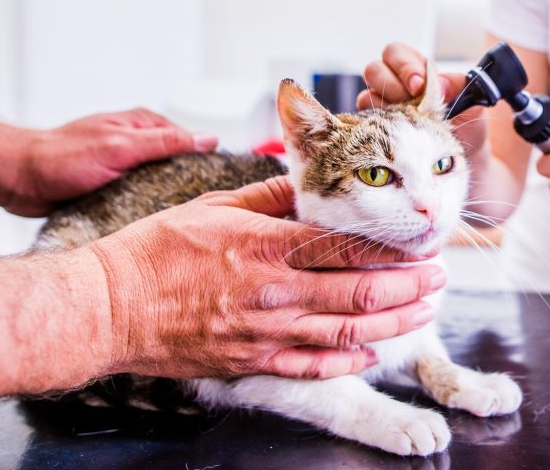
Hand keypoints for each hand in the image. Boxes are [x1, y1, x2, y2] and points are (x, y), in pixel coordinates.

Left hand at [9, 109, 217, 215]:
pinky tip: (150, 222)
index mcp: (144, 126)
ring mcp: (126, 167)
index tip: (220, 183)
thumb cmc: (61, 157)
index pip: (190, 142)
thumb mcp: (120, 147)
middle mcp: (138, 144)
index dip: (206, 162)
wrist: (20, 179)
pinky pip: (140, 199)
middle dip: (187, 185)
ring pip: (160, 185)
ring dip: (164, 200)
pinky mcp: (115, 188)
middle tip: (197, 208)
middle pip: (178, 166)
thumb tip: (208, 139)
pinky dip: (145, 209)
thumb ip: (164, 143)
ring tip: (175, 218)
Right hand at [90, 176, 444, 380]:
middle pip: (363, 291)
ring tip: (426, 311)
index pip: (350, 247)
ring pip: (349, 331)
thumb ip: (268, 196)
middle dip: (411, 285)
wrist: (109, 307)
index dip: (394, 248)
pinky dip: (349, 360)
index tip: (421, 243)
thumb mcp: (215, 205)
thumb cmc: (155, 252)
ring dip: (395, 322)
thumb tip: (303, 183)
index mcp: (270, 246)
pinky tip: (373, 352)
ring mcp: (268, 332)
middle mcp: (277, 292)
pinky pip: (314, 365)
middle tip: (440, 276)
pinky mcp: (254, 361)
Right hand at [358, 42, 488, 157]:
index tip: (419, 85)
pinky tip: (396, 132)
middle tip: (410, 101)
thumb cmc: (465, 123)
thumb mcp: (471, 101)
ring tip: (407, 120)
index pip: (396, 53)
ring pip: (367, 95)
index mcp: (415, 69)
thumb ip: (458, 85)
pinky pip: (365, 121)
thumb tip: (440, 83)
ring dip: (385, 106)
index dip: (404, 66)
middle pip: (374, 69)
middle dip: (391, 84)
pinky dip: (378, 125)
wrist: (461, 156)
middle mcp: (394, 83)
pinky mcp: (376, 127)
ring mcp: (382, 106)